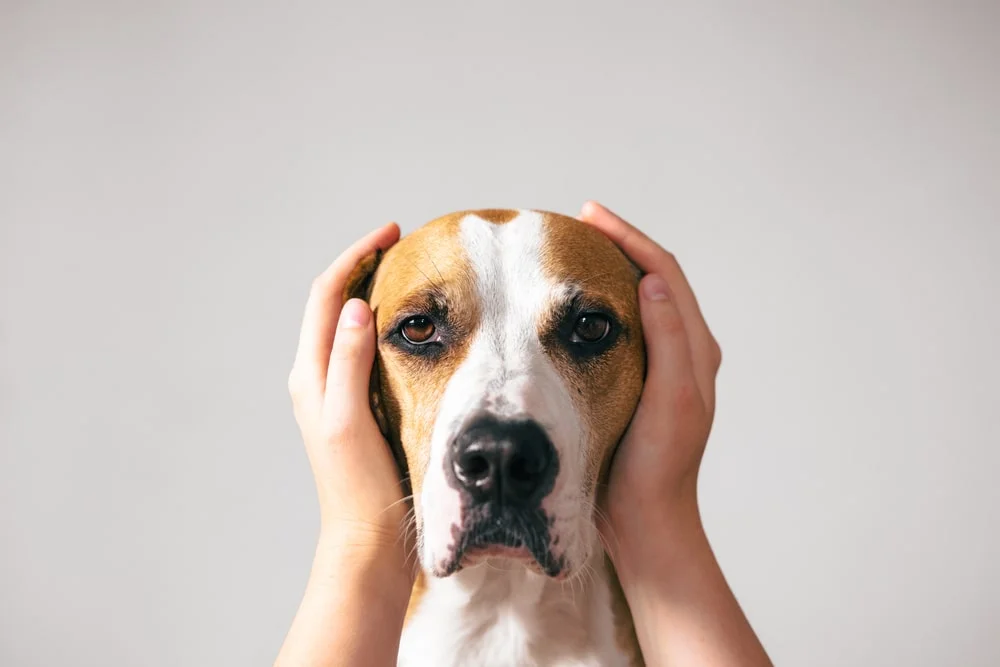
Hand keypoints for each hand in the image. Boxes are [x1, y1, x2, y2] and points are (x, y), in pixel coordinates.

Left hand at [287, 222, 408, 561]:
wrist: (366, 539)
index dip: (356, 257)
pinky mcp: (353, 406)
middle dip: (362, 266)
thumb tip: (355, 306)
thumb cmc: (359, 486)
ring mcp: (333, 392)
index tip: (392, 233)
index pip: (327, 296)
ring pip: (346, 325)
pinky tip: (409, 328)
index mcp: (310, 376)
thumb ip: (349, 362)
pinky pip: (361, 349)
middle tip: (401, 245)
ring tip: (405, 274)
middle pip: (332, 304)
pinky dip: (380, 325)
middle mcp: (315, 378)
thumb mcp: (351, 420)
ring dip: (370, 292)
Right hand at [582, 202, 769, 666]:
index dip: (630, 238)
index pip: (663, 273)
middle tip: (578, 222)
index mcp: (695, 349)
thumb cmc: (658, 465)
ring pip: (637, 301)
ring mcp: (660, 366)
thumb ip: (670, 340)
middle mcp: (683, 351)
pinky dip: (600, 305)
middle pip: (653, 278)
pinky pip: (620, 328)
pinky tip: (572, 306)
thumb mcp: (671, 400)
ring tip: (574, 252)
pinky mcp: (637, 382)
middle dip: (619, 245)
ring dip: (610, 270)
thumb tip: (651, 282)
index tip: (590, 215)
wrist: (646, 519)